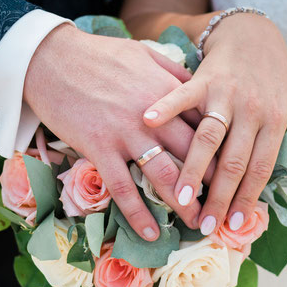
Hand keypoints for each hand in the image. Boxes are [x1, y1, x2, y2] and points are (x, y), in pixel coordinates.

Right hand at [24, 24, 204, 240]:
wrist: (52, 57)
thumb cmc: (99, 55)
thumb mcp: (145, 53)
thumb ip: (174, 73)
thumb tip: (197, 87)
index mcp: (168, 94)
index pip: (205, 128)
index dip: (223, 153)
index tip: (234, 174)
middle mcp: (153, 117)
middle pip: (192, 156)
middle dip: (213, 185)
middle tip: (225, 207)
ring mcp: (125, 134)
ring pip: (163, 175)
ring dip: (183, 205)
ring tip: (197, 225)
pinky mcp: (98, 148)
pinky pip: (122, 187)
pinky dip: (137, 213)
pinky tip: (149, 232)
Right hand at [142, 13, 286, 234]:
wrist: (255, 33)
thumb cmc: (274, 76)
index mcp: (275, 120)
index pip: (260, 168)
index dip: (247, 198)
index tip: (234, 224)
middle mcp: (251, 109)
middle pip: (234, 161)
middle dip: (219, 196)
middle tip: (205, 224)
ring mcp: (226, 93)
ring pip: (209, 138)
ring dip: (193, 169)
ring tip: (180, 197)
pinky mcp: (203, 78)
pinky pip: (184, 95)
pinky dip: (167, 107)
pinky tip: (149, 121)